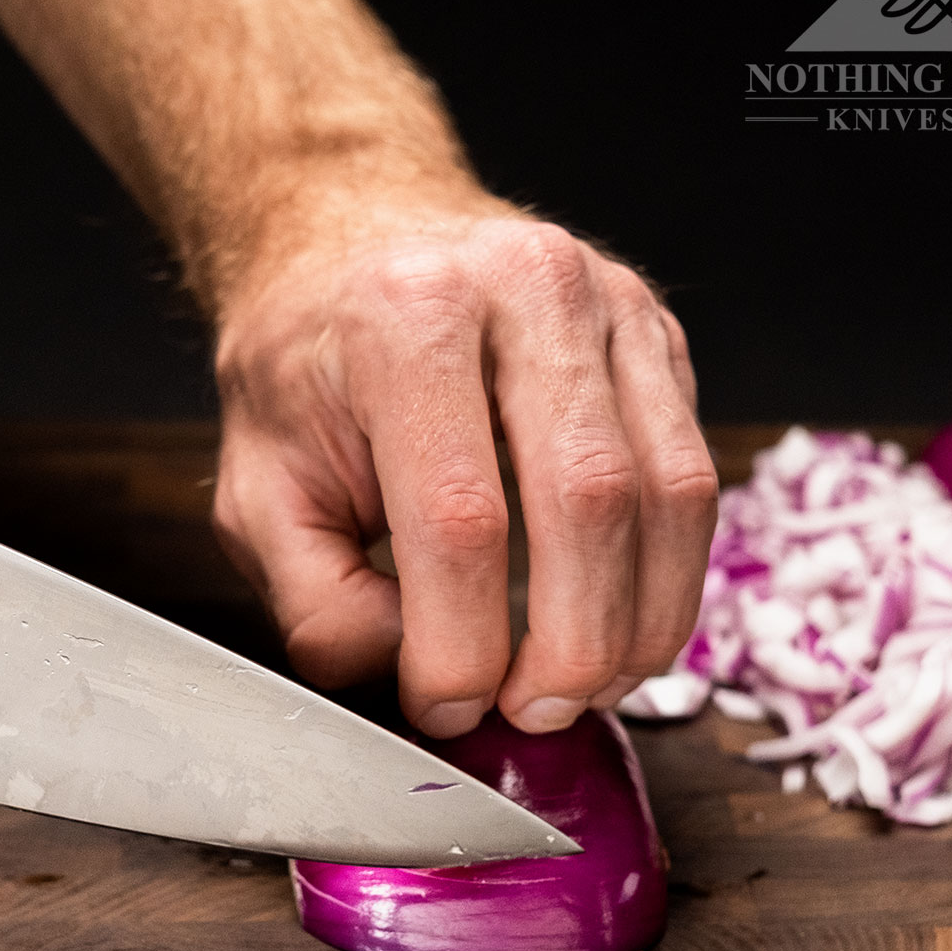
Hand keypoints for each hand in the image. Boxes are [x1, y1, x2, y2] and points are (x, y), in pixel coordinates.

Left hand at [211, 204, 716, 735]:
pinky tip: (623, 621)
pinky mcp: (656, 332)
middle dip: (572, 645)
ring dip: (641, 621)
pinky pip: (695, 474)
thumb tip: (404, 670)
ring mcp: (607, 301)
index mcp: (404, 319)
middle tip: (533, 713)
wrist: (353, 237)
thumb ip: (314, 598)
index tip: (446, 705)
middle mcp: (522, 288)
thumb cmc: (305, 364)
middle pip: (589, 502)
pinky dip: (670, 572)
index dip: (462, 644)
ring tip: (586, 685)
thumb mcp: (256, 486)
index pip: (460, 517)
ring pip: (670, 494)